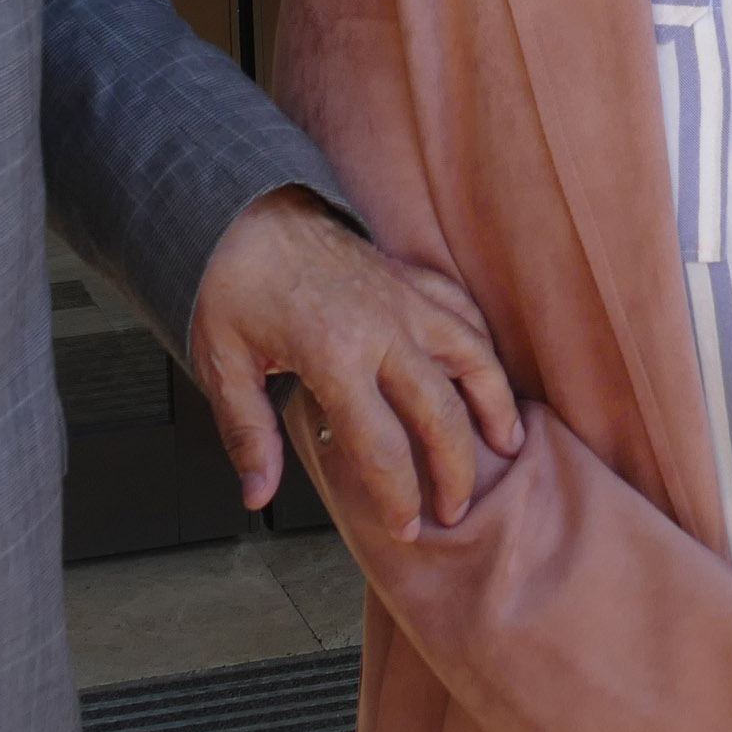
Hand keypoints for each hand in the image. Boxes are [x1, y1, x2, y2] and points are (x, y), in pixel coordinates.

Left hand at [194, 186, 522, 536]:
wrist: (250, 204)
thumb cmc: (233, 281)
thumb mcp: (222, 362)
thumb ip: (246, 432)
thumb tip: (258, 495)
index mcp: (336, 356)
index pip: (382, 446)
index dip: (399, 496)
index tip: (405, 526)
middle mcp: (384, 328)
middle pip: (442, 412)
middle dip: (455, 470)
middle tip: (453, 508)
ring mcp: (406, 298)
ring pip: (474, 357)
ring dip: (496, 405)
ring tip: (509, 444)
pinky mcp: (412, 277)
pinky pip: (464, 313)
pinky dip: (484, 347)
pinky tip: (489, 375)